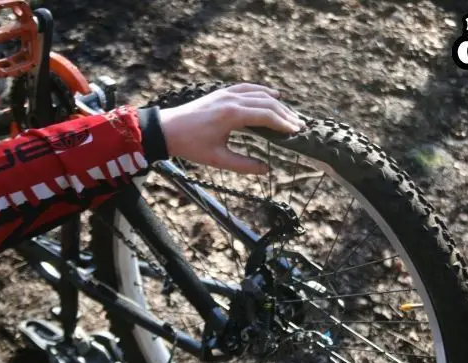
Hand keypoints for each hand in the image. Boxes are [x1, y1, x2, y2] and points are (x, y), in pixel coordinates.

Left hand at [159, 83, 304, 173]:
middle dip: (285, 115)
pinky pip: (247, 88)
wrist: (167, 129)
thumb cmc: (191, 146)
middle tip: (300, 125)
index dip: (283, 124)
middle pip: (267, 103)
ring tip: (291, 115)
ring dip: (277, 104)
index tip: (296, 132)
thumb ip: (244, 165)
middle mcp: (231, 99)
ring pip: (259, 94)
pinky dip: (262, 91)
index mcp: (231, 115)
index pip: (266, 115)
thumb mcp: (218, 159)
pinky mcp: (222, 93)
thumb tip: (266, 169)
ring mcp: (226, 93)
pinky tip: (273, 95)